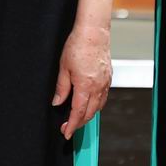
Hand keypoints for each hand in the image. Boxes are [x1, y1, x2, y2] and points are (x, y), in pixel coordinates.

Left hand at [53, 24, 111, 139]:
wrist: (94, 33)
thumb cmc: (78, 45)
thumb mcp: (63, 67)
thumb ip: (61, 88)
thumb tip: (57, 102)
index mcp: (85, 86)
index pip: (78, 113)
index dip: (72, 125)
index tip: (66, 132)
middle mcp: (97, 87)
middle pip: (89, 113)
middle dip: (79, 123)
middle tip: (68, 126)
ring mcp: (105, 83)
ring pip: (98, 107)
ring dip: (88, 115)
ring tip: (77, 117)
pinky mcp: (108, 78)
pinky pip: (103, 97)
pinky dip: (96, 105)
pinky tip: (89, 104)